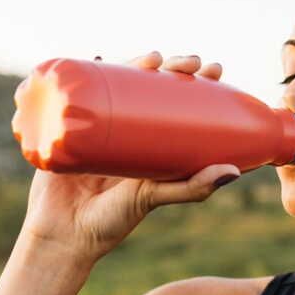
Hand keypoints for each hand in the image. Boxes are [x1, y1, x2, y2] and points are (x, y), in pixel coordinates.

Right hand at [17, 51, 239, 263]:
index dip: (196, 83)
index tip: (214, 69)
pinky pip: (77, 94)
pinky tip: (98, 58)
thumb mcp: (152, 198)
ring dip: (136, 62)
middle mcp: (126, 130)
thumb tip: (233, 172)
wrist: (60, 236)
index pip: (177, 104)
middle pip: (150, 86)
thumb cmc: (109, 223)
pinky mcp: (66, 126)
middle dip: (172, 67)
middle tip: (190, 62)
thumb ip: (190, 188)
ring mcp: (96, 125)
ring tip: (153, 58)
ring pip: (118, 83)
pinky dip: (85, 71)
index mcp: (150, 144)